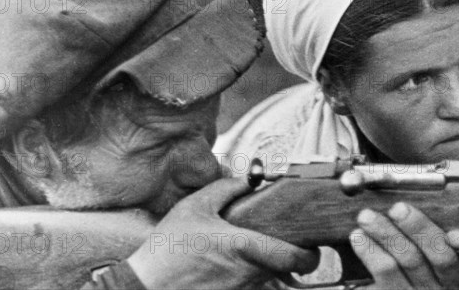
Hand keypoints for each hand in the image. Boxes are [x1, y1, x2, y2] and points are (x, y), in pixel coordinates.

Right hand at [128, 178, 319, 289]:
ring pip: (269, 279)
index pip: (295, 258)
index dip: (310, 255)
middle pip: (286, 270)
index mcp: (245, 247)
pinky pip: (250, 287)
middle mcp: (249, 273)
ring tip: (249, 250)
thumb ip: (226, 189)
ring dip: (267, 266)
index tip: (311, 247)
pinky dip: (248, 276)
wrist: (147, 286)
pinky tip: (228, 266)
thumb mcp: (195, 207)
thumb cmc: (168, 249)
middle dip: (290, 258)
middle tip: (284, 244)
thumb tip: (250, 179)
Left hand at [349, 202, 458, 289]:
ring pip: (410, 263)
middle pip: (443, 259)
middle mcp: (454, 284)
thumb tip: (416, 182)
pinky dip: (370, 252)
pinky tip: (359, 236)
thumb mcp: (434, 228)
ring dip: (386, 234)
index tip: (457, 235)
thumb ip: (436, 211)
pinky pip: (385, 274)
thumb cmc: (418, 243)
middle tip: (398, 208)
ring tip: (367, 216)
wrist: (395, 277)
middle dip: (419, 230)